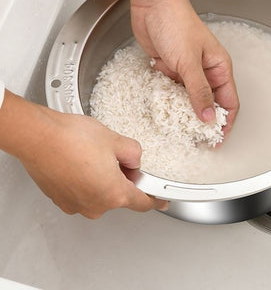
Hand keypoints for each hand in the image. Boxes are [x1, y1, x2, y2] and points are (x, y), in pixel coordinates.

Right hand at [0, 91, 167, 218]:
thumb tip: (134, 160)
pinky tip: (81, 161)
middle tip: (116, 156)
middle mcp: (95, 205)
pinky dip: (86, 180)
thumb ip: (134, 154)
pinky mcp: (61, 200)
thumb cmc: (72, 139)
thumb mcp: (116, 140)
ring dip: (103, 178)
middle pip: (120, 196)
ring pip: (100, 193)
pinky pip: (83, 192)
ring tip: (93, 155)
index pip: (143, 202)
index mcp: (114, 194)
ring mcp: (76, 204)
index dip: (155, 199)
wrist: (38, 137)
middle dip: (123, 178)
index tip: (161, 200)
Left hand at [107, 0, 239, 132]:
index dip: (225, 123)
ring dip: (182, 110)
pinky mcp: (171, 68)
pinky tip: (162, 103)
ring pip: (189, 98)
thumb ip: (199, 92)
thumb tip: (208, 119)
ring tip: (175, 124)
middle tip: (194, 138)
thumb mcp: (189, 63)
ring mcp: (187, 70)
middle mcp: (206, 71)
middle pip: (209, 103)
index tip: (216, 141)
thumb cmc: (176, 24)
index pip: (228, 102)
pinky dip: (167, 98)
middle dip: (202, 120)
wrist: (152, 5)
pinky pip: (172, 90)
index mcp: (219, 68)